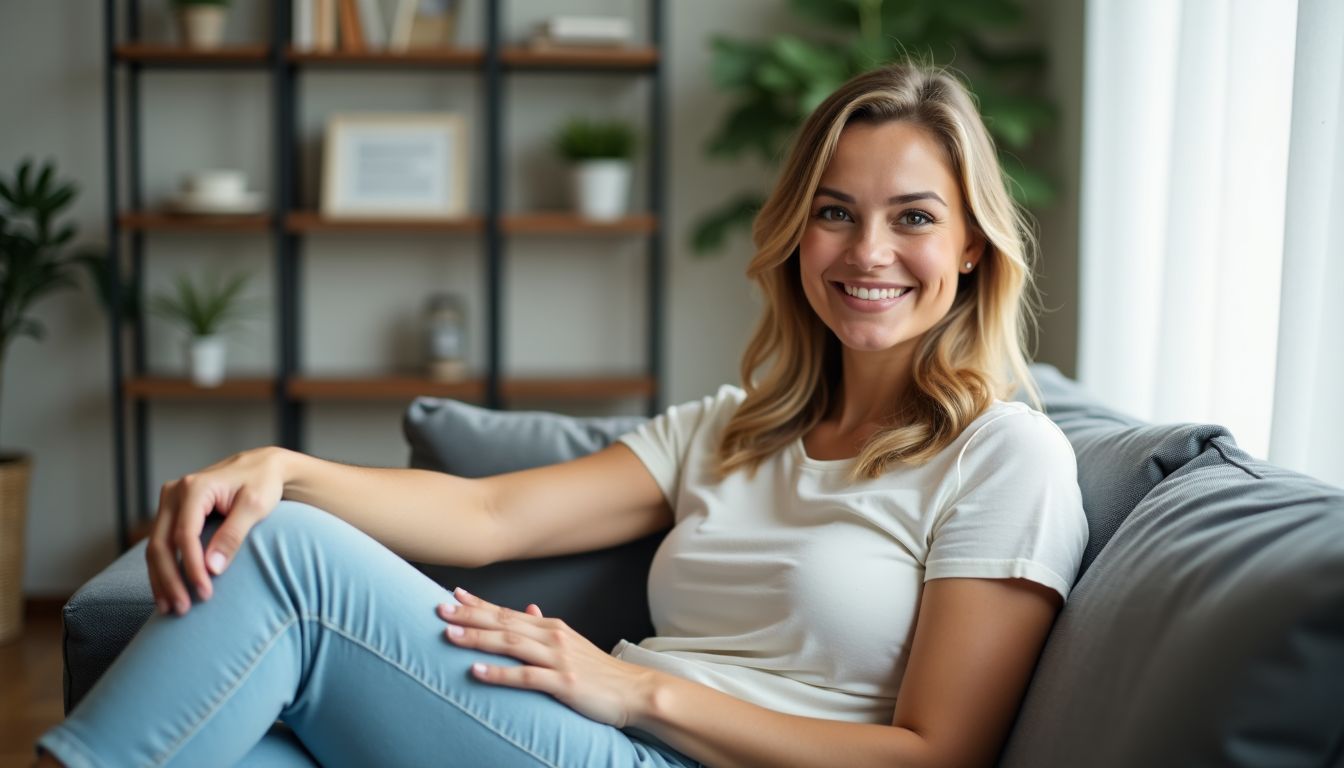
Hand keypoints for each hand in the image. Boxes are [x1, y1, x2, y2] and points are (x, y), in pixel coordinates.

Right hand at [147, 447, 288, 615]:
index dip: (191, 567)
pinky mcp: (172, 513)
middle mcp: (174, 492)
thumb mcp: (255, 506)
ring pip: (155, 547)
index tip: (204, 594)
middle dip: (169, 580)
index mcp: (194, 487)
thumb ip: (233, 534)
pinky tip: (167, 593)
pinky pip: (161, 545)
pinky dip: (163, 570)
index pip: (185, 535)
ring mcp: (169, 502)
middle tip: (181, 609)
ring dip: (160, 580)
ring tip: (170, 609)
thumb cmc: (263, 483)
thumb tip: (212, 569)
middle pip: (161, 543)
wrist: (262, 466)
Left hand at [437, 587, 655, 727]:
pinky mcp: (563, 682)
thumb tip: (527, 608)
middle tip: (440, 610)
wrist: (633, 690)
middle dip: (470, 615)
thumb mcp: (572, 643)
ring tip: (450, 635)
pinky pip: (525, 677)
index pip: (508, 611)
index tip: (454, 594)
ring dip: (478, 638)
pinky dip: (498, 673)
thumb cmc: (600, 671)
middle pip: (504, 623)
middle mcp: (553, 637)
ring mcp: (558, 659)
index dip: (480, 603)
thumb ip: (545, 627)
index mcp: (552, 627)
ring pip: (510, 644)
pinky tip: (476, 672)